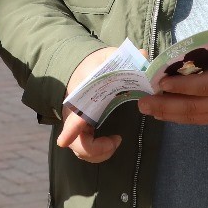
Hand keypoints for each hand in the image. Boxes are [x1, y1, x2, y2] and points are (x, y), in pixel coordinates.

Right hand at [57, 47, 122, 161]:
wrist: (80, 71)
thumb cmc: (93, 66)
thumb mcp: (106, 58)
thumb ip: (124, 57)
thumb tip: (144, 54)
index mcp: (78, 100)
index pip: (72, 118)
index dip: (69, 131)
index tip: (64, 141)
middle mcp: (73, 116)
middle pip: (75, 142)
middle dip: (96, 149)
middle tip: (116, 140)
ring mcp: (77, 126)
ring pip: (81, 151)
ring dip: (99, 153)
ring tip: (115, 142)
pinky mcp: (83, 132)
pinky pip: (87, 150)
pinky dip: (99, 152)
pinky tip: (111, 142)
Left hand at [137, 27, 207, 124]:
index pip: (207, 85)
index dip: (184, 86)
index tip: (162, 81)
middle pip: (196, 106)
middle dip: (167, 105)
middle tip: (143, 101)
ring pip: (196, 117)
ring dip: (169, 114)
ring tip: (148, 108)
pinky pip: (201, 121)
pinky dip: (181, 118)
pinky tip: (164, 114)